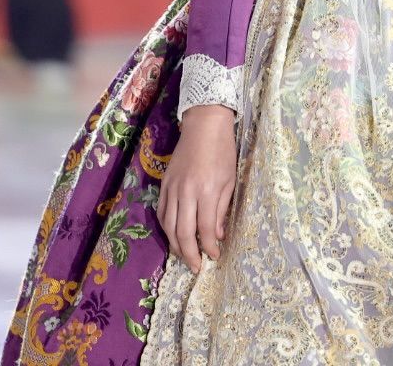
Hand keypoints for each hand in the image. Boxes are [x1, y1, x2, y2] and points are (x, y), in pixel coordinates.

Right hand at [158, 104, 238, 273]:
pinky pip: (161, 212)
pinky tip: (173, 236)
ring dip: (175, 245)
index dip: (209, 247)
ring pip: (169, 225)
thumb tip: (216, 236)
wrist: (204, 125)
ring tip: (184, 257)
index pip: (204, 228)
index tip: (214, 257)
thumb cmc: (223, 151)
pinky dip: (166, 228)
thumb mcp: (230, 180)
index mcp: (207, 191)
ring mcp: (172, 188)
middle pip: (183, 232)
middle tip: (196, 267)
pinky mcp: (163, 184)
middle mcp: (187, 192)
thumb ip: (221, 209)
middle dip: (189, 254)